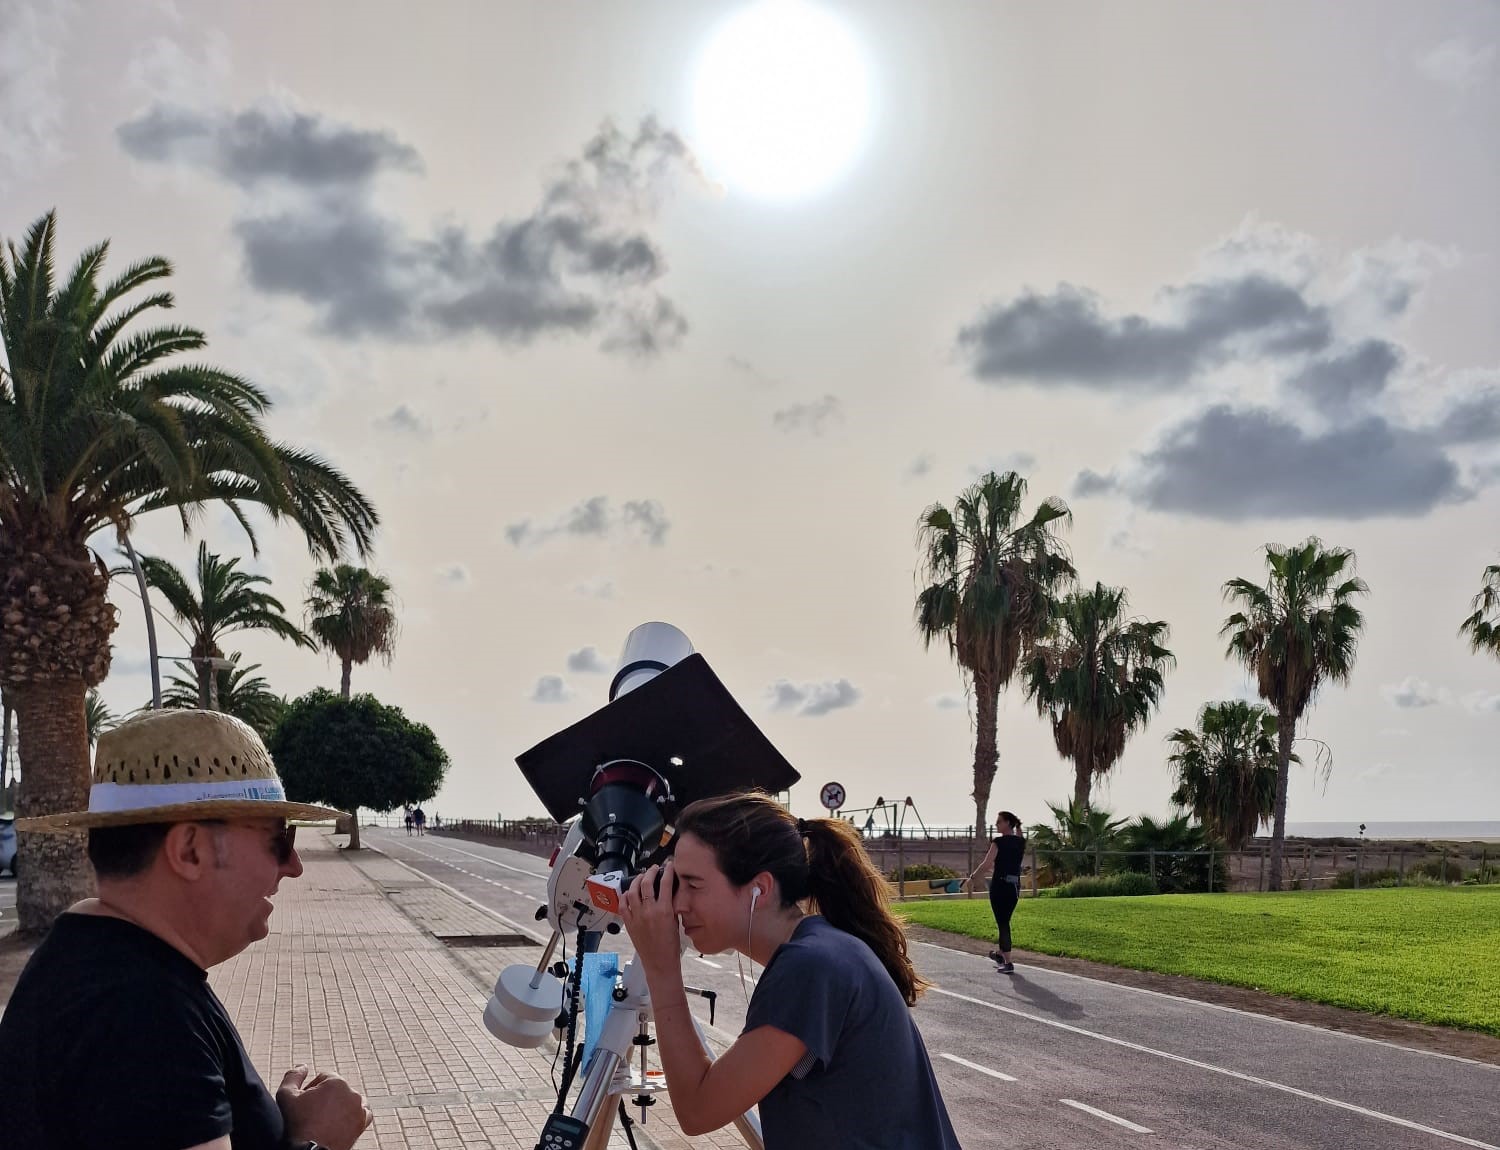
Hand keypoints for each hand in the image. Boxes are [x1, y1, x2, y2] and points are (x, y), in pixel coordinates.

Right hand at [277, 1064, 372, 1149]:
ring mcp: (359, 1109)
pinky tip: (340, 1121)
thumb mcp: (286, 1096)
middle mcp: (352, 1093)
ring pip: (349, 1099)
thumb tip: (302, 1066)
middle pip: (336, 1088)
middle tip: (312, 1112)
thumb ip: (293, 1076)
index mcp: (336, 1083)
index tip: (305, 1103)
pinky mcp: (362, 1123)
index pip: (323, 1078)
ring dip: (340, 1104)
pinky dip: (353, 1115)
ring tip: (325, 1118)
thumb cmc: (297, 1126)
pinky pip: (362, 1112)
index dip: (311, 1090)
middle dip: (324, 1097)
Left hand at [620, 861, 683, 975]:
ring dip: (636, 881)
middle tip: (653, 869)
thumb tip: (669, 892)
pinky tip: (628, 893)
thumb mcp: (676, 922)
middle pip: (646, 883)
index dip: (668, 871)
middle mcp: (649, 911)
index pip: (665, 883)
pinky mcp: (629, 924)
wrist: (660, 963)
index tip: (669, 865)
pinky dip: (625, 896)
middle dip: (650, 872)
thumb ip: (671, 906)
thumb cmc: (670, 946)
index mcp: (664, 910)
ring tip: (641, 877)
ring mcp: (637, 917)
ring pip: (632, 891)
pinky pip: (623, 905)